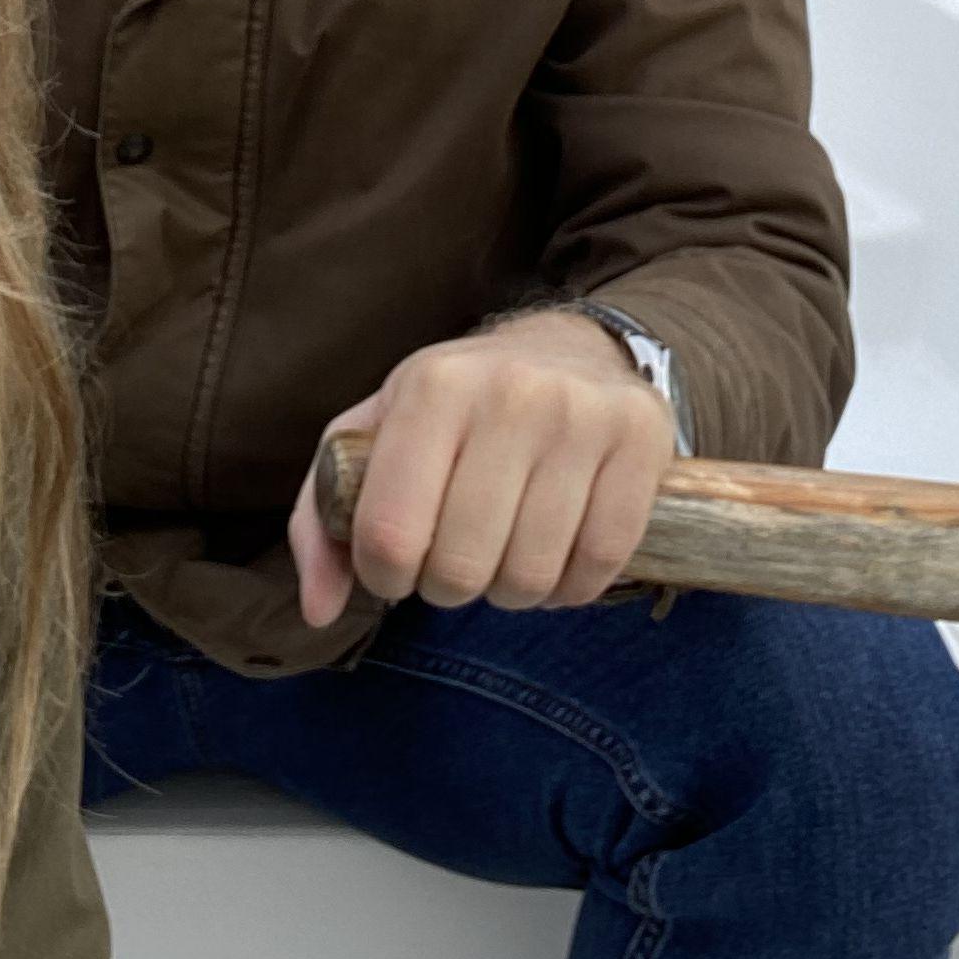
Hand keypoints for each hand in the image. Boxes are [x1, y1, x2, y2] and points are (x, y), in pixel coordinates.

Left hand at [285, 309, 675, 630]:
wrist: (569, 347)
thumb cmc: (457, 407)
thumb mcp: (376, 435)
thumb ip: (325, 520)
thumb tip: (317, 610)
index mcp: (432, 386)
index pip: (389, 534)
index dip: (385, 576)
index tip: (398, 563)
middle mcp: (509, 394)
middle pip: (461, 567)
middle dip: (449, 586)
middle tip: (457, 557)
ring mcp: (582, 416)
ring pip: (531, 576)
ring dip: (511, 590)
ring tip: (505, 551)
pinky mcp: (641, 441)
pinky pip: (599, 565)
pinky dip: (571, 587)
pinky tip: (557, 554)